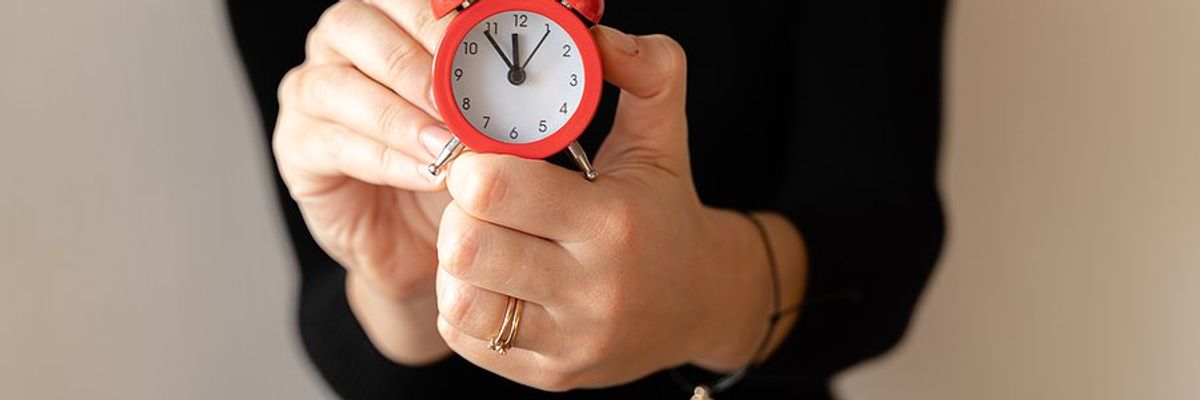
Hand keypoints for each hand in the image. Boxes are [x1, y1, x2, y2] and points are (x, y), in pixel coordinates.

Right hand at [274, 0, 455, 364]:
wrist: (422, 238)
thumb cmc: (451, 165)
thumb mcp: (481, 121)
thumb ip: (489, 89)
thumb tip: (520, 76)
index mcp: (382, 22)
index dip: (431, 17)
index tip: (475, 42)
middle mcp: (336, 49)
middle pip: (352, 25)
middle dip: (409, 61)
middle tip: (455, 97)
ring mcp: (309, 97)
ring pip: (335, 86)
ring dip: (396, 115)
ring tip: (444, 145)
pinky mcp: (295, 148)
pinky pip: (333, 144)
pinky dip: (385, 158)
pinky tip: (425, 173)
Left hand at [433, 26, 805, 390]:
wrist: (701, 302)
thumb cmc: (666, 209)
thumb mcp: (663, 135)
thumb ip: (643, 70)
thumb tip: (596, 32)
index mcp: (612, 222)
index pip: (495, 186)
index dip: (473, 163)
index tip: (485, 158)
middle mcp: (592, 289)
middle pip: (465, 245)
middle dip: (460, 213)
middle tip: (481, 203)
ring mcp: (570, 340)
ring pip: (458, 299)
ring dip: (457, 264)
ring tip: (485, 241)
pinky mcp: (551, 374)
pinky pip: (467, 338)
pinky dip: (466, 304)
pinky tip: (494, 281)